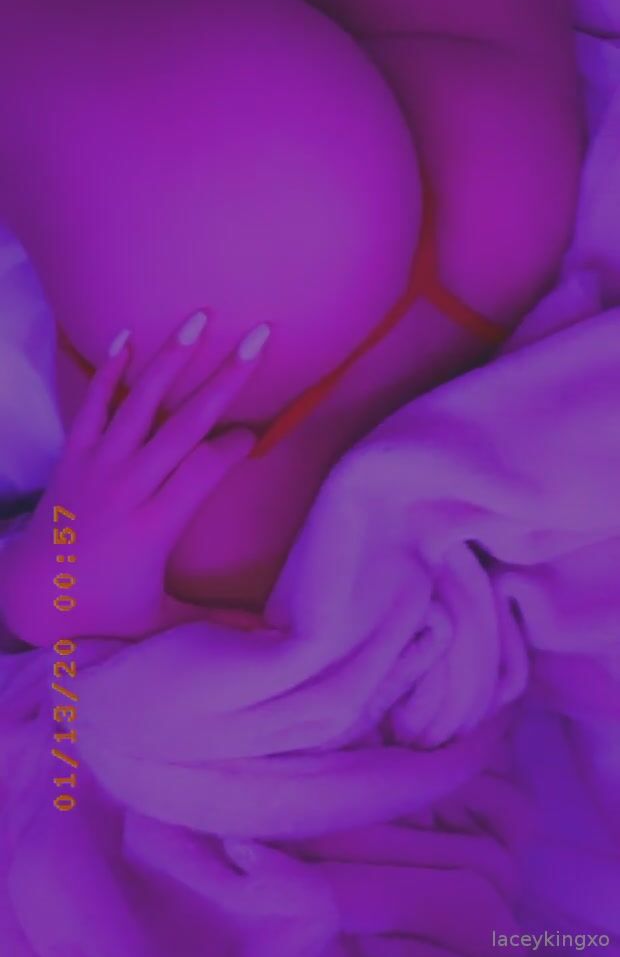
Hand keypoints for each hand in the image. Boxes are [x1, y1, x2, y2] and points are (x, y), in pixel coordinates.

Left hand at [0, 313, 270, 643]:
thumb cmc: (101, 611)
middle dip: (226, 378)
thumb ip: (217, 623)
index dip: (234, 447)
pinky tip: (126, 335)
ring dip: (172, 357)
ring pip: (141, 402)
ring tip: (200, 317)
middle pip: (185, 422)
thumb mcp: (161, 622)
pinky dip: (109, 370)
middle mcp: (129, 486)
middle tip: (259, 337)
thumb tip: (270, 638)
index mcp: (155, 525)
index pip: (206, 468)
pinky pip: (93, 405)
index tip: (253, 436)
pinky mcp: (73, 456)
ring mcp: (98, 466)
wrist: (30, 597)